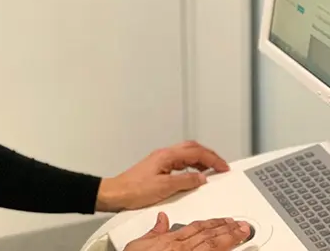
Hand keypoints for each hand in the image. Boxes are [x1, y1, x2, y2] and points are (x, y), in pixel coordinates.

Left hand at [96, 141, 229, 211]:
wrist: (117, 192)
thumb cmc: (135, 189)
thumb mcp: (165, 187)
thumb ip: (185, 181)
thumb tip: (201, 178)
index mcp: (167, 155)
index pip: (195, 152)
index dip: (212, 158)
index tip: (224, 166)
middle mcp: (164, 155)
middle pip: (191, 148)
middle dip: (209, 155)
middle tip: (222, 165)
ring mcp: (161, 160)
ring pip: (186, 154)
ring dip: (201, 160)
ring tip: (212, 170)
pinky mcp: (158, 167)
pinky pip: (180, 162)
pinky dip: (191, 166)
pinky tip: (194, 175)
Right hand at [123, 212, 250, 250]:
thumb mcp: (139, 244)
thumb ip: (153, 231)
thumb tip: (162, 219)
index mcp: (171, 240)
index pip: (197, 228)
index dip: (213, 223)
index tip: (226, 220)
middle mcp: (182, 248)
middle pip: (209, 236)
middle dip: (227, 230)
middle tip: (244, 226)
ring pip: (213, 246)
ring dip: (229, 239)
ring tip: (243, 233)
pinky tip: (232, 249)